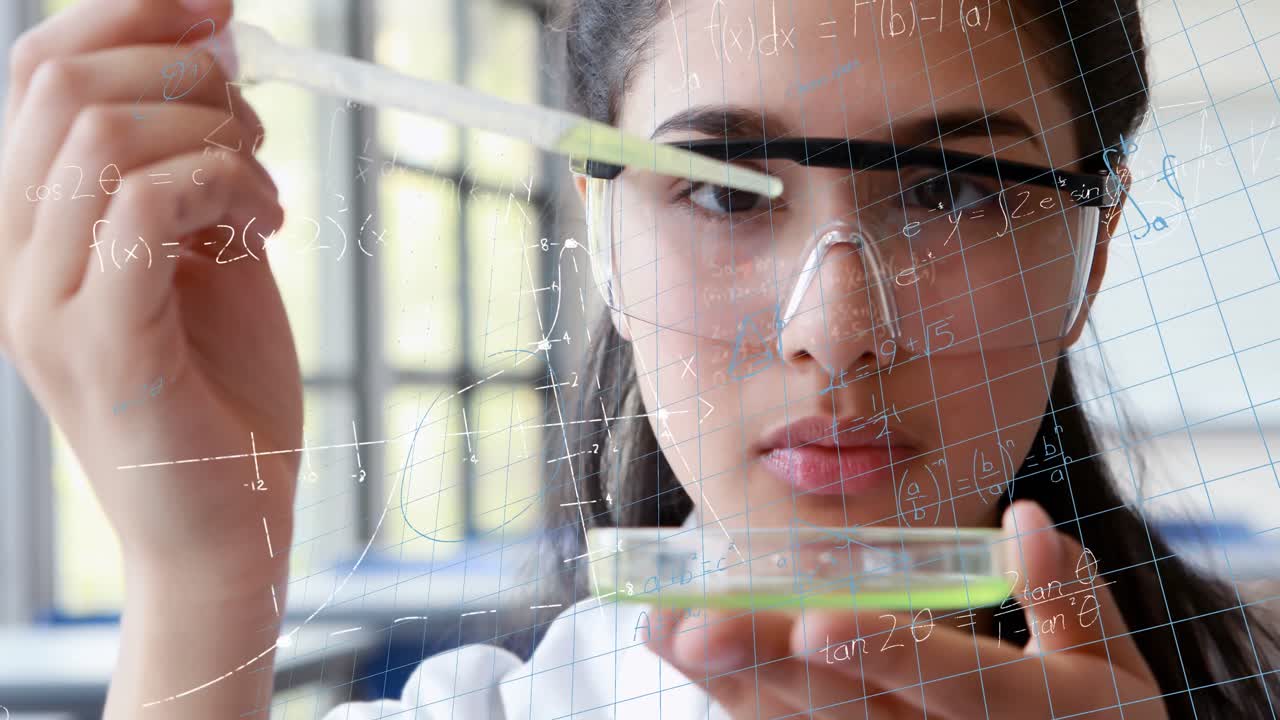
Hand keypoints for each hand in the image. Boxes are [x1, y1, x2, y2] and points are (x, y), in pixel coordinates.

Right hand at [0, 0, 299, 589]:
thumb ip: (194, 169)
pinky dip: (224, 187)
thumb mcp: (208, 255)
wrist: (228, 523)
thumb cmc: (223, 391)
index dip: (126, 14)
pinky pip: (145, 210)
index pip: (38, 73)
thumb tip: (214, 66)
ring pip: (101, 138)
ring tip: (267, 193)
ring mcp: (45, 303)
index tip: (217, 4)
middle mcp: (14, 256)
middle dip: (181, 68)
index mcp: (33, 225)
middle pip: (59, 85)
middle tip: (256, 122)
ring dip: (214, 133)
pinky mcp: (100, 347)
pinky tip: (268, 225)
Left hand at [648, 501, 1166, 718]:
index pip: (955, 684)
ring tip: (666, 627)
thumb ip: (1067, 596)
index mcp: (1030, 713)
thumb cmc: (1093, 718)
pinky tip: (689, 658)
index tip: (817, 619)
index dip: (884, 652)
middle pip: (851, 712)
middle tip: (696, 626)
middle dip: (769, 666)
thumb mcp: (1106, 663)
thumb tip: (1025, 519)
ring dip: (732, 682)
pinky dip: (739, 701)